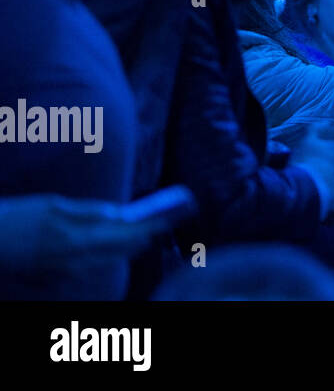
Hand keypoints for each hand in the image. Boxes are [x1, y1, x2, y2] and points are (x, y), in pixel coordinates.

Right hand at [0, 195, 167, 269]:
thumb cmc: (16, 218)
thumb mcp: (52, 206)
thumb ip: (87, 211)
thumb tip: (118, 213)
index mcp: (75, 237)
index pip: (123, 233)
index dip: (148, 226)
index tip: (167, 218)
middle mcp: (73, 259)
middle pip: (119, 251)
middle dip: (142, 238)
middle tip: (162, 226)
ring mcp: (64, 271)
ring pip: (106, 262)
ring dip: (127, 249)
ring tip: (145, 238)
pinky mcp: (55, 277)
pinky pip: (89, 268)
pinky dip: (105, 258)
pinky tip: (113, 250)